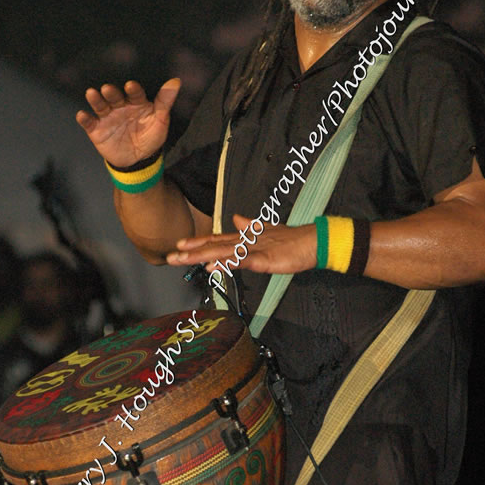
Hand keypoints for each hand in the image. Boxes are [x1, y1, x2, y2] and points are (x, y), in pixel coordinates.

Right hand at [77, 78, 180, 168]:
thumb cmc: (150, 138)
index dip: (132, 90)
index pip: (134, 93)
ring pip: (100, 105)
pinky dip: (84, 119)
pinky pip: (89, 123)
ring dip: (95, 100)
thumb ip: (165, 101)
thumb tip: (176, 81)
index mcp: (136, 102)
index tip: (130, 86)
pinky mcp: (96, 129)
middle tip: (108, 88)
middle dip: (111, 92)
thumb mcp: (161, 120)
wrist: (137, 161)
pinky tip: (82, 115)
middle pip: (114, 97)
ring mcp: (107, 117)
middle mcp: (120, 106)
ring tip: (91, 93)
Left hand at [166, 214, 317, 275]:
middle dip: (191, 252)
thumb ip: (250, 226)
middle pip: (213, 245)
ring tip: (184, 258)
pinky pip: (242, 261)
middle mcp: (245, 241)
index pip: (216, 240)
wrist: (313, 241)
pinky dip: (226, 262)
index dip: (198, 242)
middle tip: (171, 256)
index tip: (180, 246)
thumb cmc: (292, 240)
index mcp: (245, 238)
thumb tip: (236, 218)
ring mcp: (253, 249)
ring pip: (222, 252)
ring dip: (201, 255)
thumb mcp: (267, 233)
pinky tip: (213, 265)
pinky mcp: (264, 258)